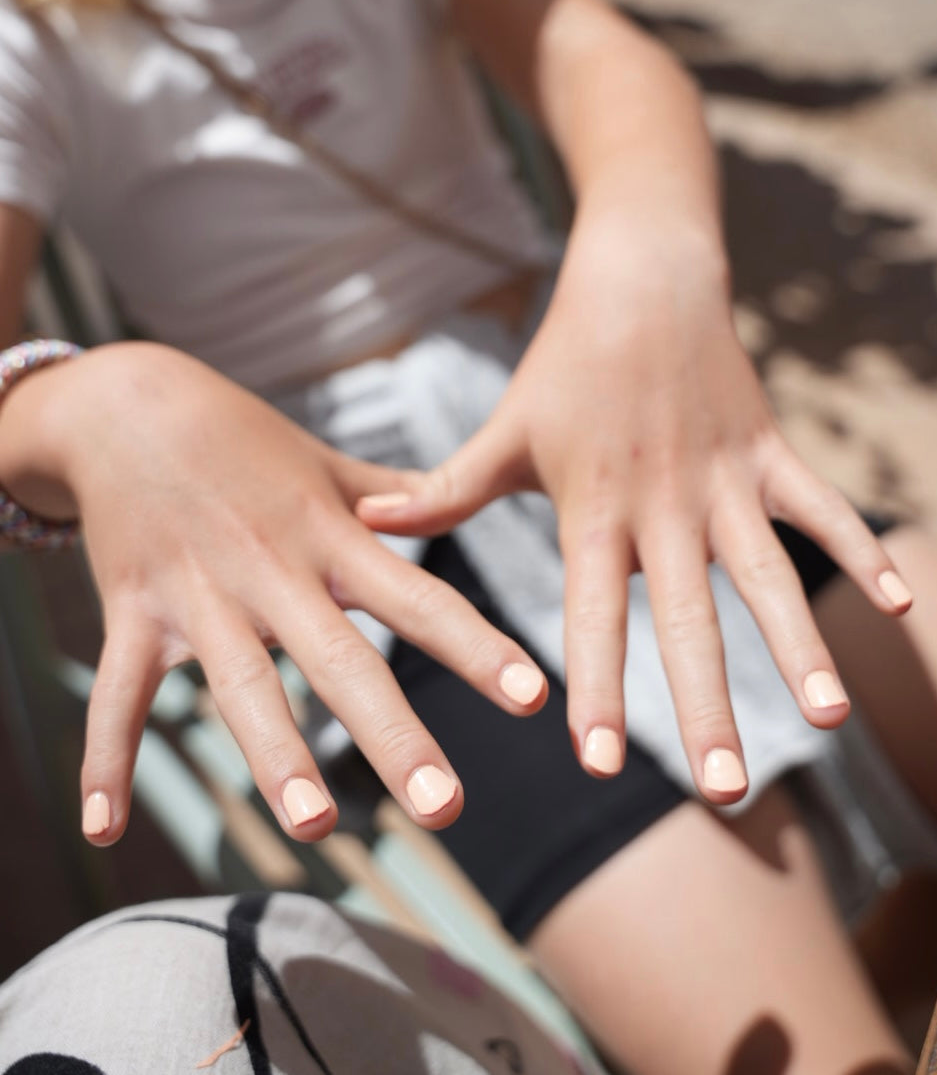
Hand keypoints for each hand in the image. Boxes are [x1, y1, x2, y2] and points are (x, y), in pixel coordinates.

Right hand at [15, 343, 546, 843]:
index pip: (419, 599)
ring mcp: (200, 594)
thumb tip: (459, 495)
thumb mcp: (329, 463)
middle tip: (445, 806)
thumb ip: (399, 491)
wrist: (127, 403)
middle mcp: (274, 571)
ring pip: (243, 684)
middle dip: (394, 735)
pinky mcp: (133, 612)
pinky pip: (119, 694)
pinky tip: (108, 830)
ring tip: (315, 827)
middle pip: (342, 660)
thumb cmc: (245, 439)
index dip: (477, 647)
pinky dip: (108, 759)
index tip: (532, 697)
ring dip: (277, 755)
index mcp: (332, 537)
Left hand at [356, 211, 911, 803]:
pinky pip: (822, 505)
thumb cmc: (563, 366)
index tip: (593, 761)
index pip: (592, 612)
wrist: (640, 279)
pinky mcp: (769, 451)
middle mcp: (662, 504)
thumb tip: (366, 523)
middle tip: (723, 793)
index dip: (594, 685)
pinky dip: (861, 548)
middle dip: (705, 705)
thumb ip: (444, 488)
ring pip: (767, 571)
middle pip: (687, 616)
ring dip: (797, 643)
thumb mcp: (503, 430)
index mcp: (593, 508)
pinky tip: (901, 606)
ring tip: (826, 721)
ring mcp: (723, 477)